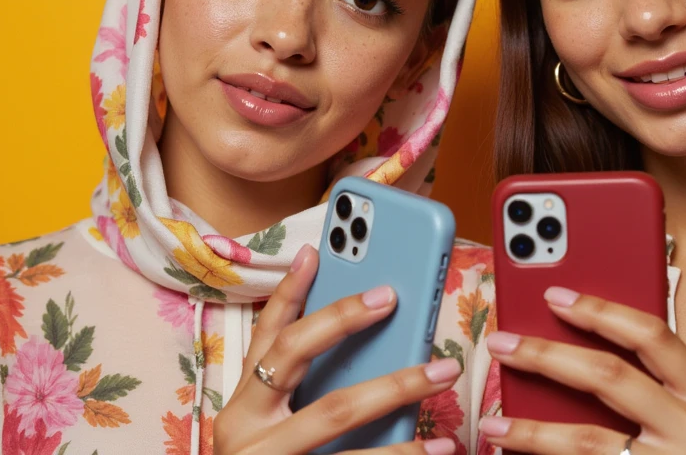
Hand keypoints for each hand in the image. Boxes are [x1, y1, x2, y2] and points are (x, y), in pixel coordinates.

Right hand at [214, 244, 462, 454]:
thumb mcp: (272, 424)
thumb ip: (298, 378)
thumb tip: (338, 314)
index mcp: (242, 404)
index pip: (266, 334)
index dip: (292, 292)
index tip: (320, 251)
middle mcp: (247, 429)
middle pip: (297, 359)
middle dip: (345, 321)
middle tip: (396, 298)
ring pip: (335, 413)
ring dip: (396, 388)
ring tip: (444, 374)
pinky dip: (401, 454)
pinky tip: (437, 447)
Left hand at [478, 287, 685, 454]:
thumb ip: (660, 388)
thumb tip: (581, 350)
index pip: (651, 337)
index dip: (600, 311)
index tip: (555, 296)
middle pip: (608, 378)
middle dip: (546, 356)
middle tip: (502, 344)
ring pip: (586, 440)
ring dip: (530, 430)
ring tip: (493, 423)